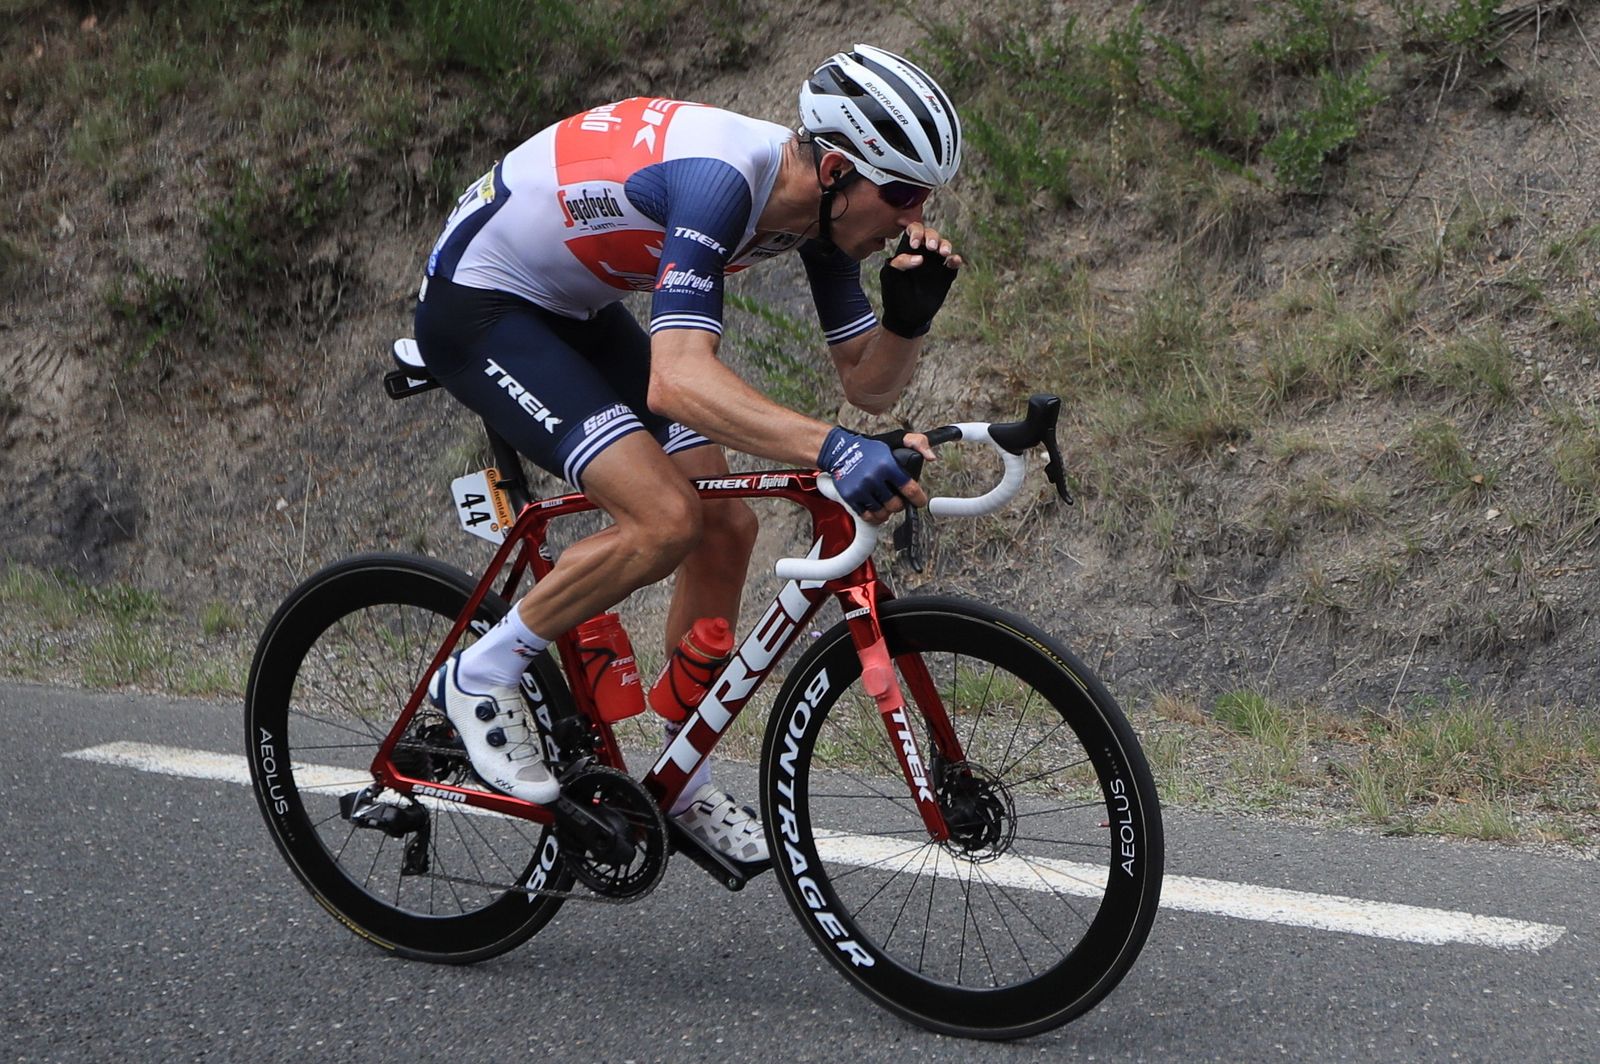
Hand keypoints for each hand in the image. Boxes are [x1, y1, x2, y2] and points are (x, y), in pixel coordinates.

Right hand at [817, 427, 928, 523]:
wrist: (839, 450)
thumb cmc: (869, 448)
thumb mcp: (896, 439)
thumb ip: (917, 443)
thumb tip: (931, 457)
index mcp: (887, 465)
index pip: (910, 489)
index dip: (918, 499)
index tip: (919, 501)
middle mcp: (873, 477)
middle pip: (896, 505)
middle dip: (900, 504)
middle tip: (898, 500)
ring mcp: (861, 488)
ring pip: (882, 513)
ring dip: (887, 512)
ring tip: (887, 504)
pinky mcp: (850, 497)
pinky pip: (867, 516)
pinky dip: (874, 517)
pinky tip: (877, 510)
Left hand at [880, 224, 963, 338]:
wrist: (906, 316)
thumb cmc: (894, 293)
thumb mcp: (889, 276)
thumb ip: (899, 263)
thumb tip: (919, 258)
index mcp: (908, 249)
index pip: (914, 230)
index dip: (916, 232)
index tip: (914, 244)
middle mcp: (923, 252)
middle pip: (931, 234)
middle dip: (933, 237)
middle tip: (931, 248)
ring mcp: (935, 263)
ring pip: (944, 245)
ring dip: (945, 245)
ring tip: (943, 253)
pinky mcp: (946, 275)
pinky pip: (953, 264)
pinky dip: (955, 260)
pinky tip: (954, 261)